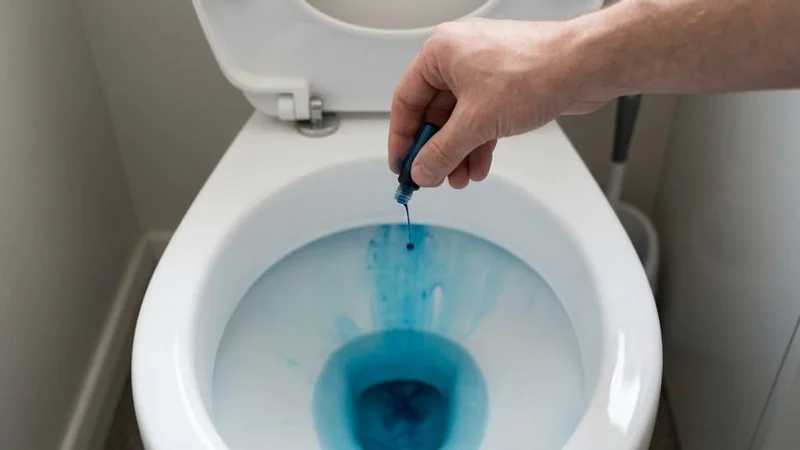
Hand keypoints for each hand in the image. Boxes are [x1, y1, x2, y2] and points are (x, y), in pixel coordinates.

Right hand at [388, 18, 605, 188]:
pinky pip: (481, 119)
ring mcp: (484, 71)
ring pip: (459, 120)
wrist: (584, 67)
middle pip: (434, 114)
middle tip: (433, 177)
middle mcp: (459, 58)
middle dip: (436, 151)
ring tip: (460, 178)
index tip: (402, 165)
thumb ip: (442, 152)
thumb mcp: (475, 122)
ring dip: (458, 153)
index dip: (402, 138)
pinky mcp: (506, 85)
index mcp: (441, 53)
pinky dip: (478, 144)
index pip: (406, 101)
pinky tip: (479, 166)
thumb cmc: (535, 71)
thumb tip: (422, 170)